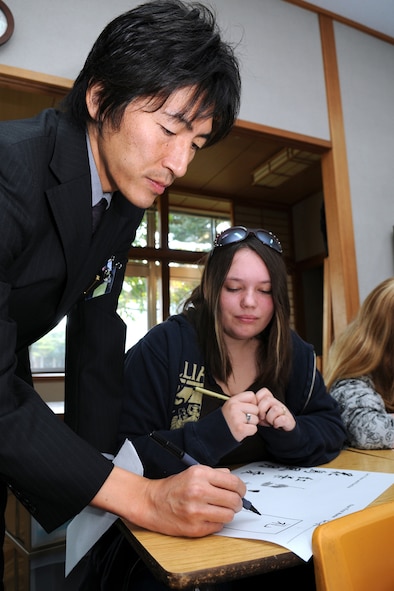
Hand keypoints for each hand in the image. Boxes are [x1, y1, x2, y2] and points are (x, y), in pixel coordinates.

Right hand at [93, 465, 245, 537]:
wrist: (152, 503)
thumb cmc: (172, 488)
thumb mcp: (193, 472)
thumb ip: (215, 474)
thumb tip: (234, 481)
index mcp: (199, 474)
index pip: (233, 482)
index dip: (241, 488)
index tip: (240, 491)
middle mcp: (198, 491)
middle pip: (234, 500)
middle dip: (237, 502)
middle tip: (233, 502)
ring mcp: (196, 511)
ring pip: (229, 515)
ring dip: (228, 513)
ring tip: (220, 510)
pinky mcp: (195, 528)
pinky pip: (218, 526)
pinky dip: (217, 523)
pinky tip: (208, 517)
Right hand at [221, 390, 258, 440]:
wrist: (218, 433)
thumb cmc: (227, 420)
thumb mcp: (232, 406)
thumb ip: (243, 402)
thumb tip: (258, 402)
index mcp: (232, 400)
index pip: (251, 395)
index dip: (252, 402)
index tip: (247, 408)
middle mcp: (234, 407)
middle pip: (256, 408)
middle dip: (252, 415)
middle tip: (243, 419)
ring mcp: (237, 418)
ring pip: (256, 419)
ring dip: (251, 424)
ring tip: (242, 424)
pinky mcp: (240, 428)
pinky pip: (254, 428)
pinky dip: (250, 431)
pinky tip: (243, 430)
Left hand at [255, 387, 295, 430]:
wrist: (283, 431)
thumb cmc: (269, 421)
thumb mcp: (260, 413)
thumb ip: (255, 407)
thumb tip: (247, 405)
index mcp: (270, 400)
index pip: (264, 391)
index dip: (258, 400)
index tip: (257, 409)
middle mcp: (278, 404)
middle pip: (268, 399)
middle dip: (262, 410)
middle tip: (261, 418)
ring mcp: (284, 411)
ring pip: (275, 409)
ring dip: (270, 418)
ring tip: (270, 423)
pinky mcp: (289, 420)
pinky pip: (282, 419)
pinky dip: (277, 423)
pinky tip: (276, 425)